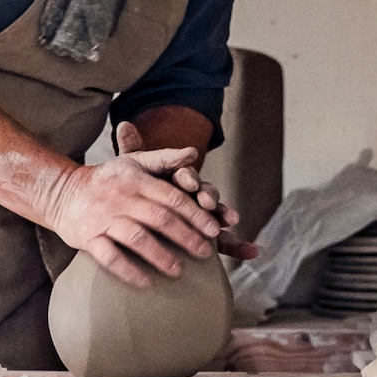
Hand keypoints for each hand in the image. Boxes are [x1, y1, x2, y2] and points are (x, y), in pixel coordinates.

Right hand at [48, 131, 231, 288]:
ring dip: (160, 256)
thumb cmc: (107, 180)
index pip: (172, 197)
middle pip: (160, 218)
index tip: (214, 229)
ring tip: (179, 271)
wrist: (62, 193)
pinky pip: (110, 257)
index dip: (196, 213)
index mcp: (136, 180)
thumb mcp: (133, 162)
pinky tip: (146, 283)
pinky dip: (128, 271)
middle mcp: (121, 198)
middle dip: (186, 237)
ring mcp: (103, 219)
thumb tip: (193, 152)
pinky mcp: (88, 238)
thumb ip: (164, 158)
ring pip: (137, 238)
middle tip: (205, 253)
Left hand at [114, 119, 258, 265]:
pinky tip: (253, 251)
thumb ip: (132, 151)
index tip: (186, 182)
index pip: (185, 176)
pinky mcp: (208, 238)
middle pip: (204, 193)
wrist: (142, 215)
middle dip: (207, 196)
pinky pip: (226, 243)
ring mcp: (203, 217)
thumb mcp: (132, 170)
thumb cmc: (139, 190)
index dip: (187, 178)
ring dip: (224, 215)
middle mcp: (195, 196)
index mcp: (179, 178)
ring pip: (216, 215)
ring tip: (231, 219)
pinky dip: (241, 247)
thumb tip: (123, 125)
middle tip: (206, 202)